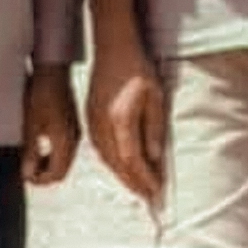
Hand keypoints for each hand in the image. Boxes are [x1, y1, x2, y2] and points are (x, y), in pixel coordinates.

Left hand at [23, 66, 80, 185]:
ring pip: (65, 159)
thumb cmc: (41, 95)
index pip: (56, 174)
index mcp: (65, 142)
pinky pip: (67, 147)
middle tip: (28, 171)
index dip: (40, 180)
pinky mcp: (74, 123)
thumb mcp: (31, 127)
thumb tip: (28, 173)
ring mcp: (75, 131)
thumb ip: (31, 153)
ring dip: (50, 164)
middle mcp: (74, 139)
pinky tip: (43, 146)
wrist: (52, 71)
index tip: (27, 177)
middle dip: (45, 174)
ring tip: (33, 160)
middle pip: (62, 169)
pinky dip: (55, 153)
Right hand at [86, 39, 166, 205]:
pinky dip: (112, 163)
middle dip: (134, 183)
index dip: (144, 178)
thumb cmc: (137, 69)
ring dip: (122, 176)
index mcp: (120, 120)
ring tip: (138, 186)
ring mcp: (93, 123)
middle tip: (149, 197)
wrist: (112, 50)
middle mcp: (103, 126)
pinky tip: (122, 166)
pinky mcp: (90, 119)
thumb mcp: (155, 97)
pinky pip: (100, 150)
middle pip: (117, 164)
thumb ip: (154, 128)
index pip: (132, 159)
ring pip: (107, 159)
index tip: (157, 190)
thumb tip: (155, 158)